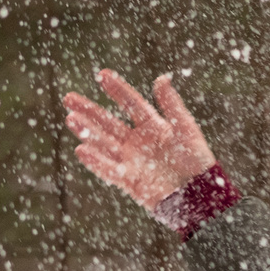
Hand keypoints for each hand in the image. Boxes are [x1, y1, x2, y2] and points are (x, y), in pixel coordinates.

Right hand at [62, 68, 217, 210]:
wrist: (201, 195)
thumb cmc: (197, 162)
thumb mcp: (186, 130)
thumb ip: (172, 106)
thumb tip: (161, 79)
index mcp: (153, 127)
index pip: (131, 104)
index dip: (118, 90)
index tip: (102, 75)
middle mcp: (138, 142)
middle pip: (109, 123)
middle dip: (89, 110)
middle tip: (69, 98)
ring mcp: (132, 161)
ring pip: (104, 144)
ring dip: (87, 132)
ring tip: (70, 118)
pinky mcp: (130, 181)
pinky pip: (110, 170)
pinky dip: (96, 161)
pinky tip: (81, 150)